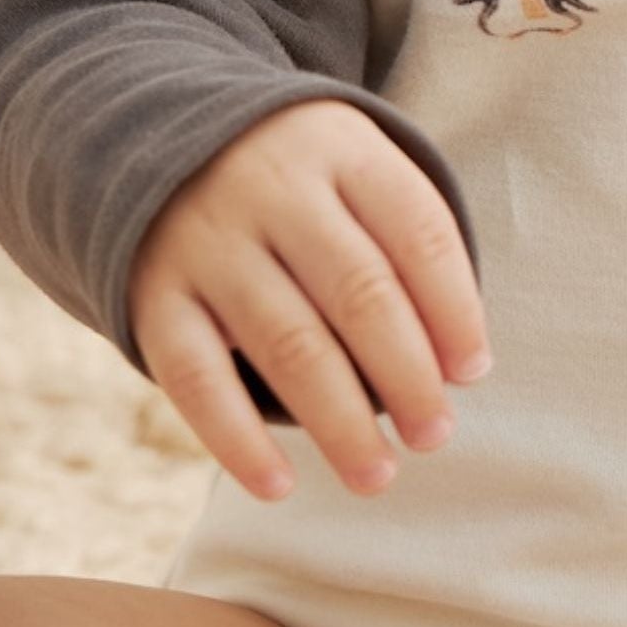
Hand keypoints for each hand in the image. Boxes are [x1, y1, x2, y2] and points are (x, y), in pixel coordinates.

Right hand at [126, 97, 491, 501]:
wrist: (158, 140)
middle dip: (407, 376)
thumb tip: (455, 369)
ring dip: (340, 422)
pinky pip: (197, 378)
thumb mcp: (352, 171)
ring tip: (377, 475)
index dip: (454, 308)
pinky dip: (238, 441)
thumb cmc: (296, 182)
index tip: (472, 373)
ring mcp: (208, 243)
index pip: (417, 230)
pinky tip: (279, 486)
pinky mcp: (154, 296)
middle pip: (360, 292)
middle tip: (435, 436)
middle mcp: (272, 190)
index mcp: (340, 150)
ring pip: (288, 344)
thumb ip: (404, 247)